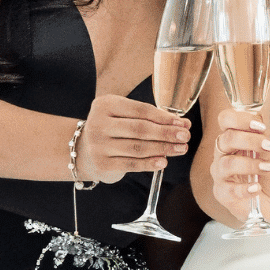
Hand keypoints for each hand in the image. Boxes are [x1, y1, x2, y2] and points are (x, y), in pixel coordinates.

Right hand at [75, 94, 190, 183]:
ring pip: (138, 147)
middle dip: (166, 133)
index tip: (182, 122)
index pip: (141, 110)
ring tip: (181, 148)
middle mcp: (98, 124)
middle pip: (140, 129)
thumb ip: (150, 117)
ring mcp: (98, 146)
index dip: (164, 117)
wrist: (83, 150)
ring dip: (163, 148)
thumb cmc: (112, 128)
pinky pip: (131, 164)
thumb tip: (183, 123)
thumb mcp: (125, 115)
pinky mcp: (102, 164)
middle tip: (185, 136)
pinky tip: (164, 161)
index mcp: (106, 104)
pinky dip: (150, 163)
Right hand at [210, 109, 269, 222]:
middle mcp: (223, 153)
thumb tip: (264, 139)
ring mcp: (220, 173)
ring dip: (250, 164)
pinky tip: (258, 188)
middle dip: (250, 140)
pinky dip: (245, 188)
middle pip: (227, 138)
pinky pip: (229, 189)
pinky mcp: (222, 193)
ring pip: (227, 163)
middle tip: (269, 146)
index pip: (226, 119)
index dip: (241, 119)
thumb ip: (269, 147)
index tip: (261, 127)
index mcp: (235, 138)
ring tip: (268, 168)